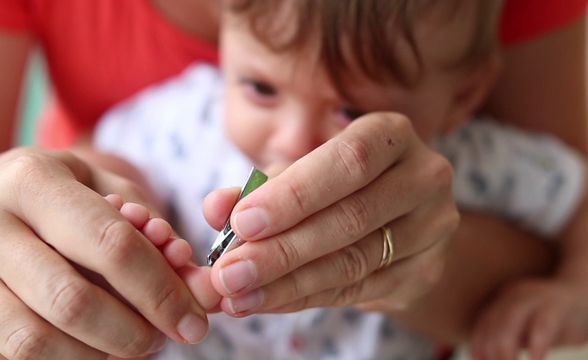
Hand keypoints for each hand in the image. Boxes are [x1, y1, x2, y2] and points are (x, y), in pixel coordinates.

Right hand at [0, 147, 209, 358]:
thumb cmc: (57, 193)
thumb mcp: (105, 188)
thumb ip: (155, 231)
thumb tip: (200, 287)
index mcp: (31, 180)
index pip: (111, 246)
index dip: (161, 292)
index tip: (193, 322)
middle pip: (71, 301)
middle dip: (132, 333)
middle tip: (161, 339)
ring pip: (33, 342)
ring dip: (96, 357)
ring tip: (129, 346)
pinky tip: (88, 352)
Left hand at [203, 113, 458, 315]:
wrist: (396, 216)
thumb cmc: (338, 183)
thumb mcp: (300, 173)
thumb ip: (258, 188)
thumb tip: (215, 208)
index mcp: (392, 135)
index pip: (349, 161)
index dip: (295, 195)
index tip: (241, 223)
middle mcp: (424, 177)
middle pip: (351, 218)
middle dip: (282, 251)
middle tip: (228, 275)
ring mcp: (433, 228)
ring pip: (355, 261)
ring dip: (288, 283)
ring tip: (238, 296)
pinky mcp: (426, 271)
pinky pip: (359, 289)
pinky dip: (306, 298)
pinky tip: (267, 302)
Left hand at [470, 277, 587, 359]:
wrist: (586, 296)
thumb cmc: (555, 321)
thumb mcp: (529, 331)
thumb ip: (512, 342)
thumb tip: (488, 357)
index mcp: (503, 299)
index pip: (483, 324)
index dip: (479, 346)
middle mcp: (514, 294)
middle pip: (492, 323)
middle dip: (492, 351)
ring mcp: (535, 296)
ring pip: (510, 321)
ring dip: (506, 350)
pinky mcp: (557, 304)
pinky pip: (542, 325)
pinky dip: (536, 344)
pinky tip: (535, 359)